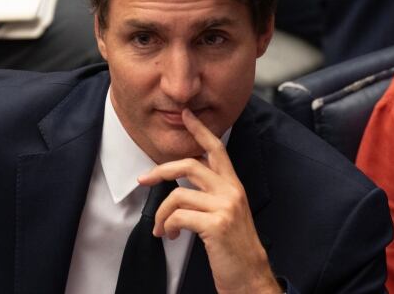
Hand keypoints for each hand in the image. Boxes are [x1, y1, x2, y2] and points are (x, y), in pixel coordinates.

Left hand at [138, 109, 280, 293]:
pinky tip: (172, 236)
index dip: (199, 130)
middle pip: (190, 164)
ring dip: (161, 214)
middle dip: (161, 170)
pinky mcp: (217, 224)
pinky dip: (168, 226)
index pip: (217, 149)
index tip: (185, 115)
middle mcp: (231, 191)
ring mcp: (225, 206)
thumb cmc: (235, 249)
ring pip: (178, 195)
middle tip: (143, 180)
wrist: (250, 278)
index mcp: (234, 186)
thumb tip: (182, 188)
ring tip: (162, 229)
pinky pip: (179, 216)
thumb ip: (212, 196)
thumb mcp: (228, 214)